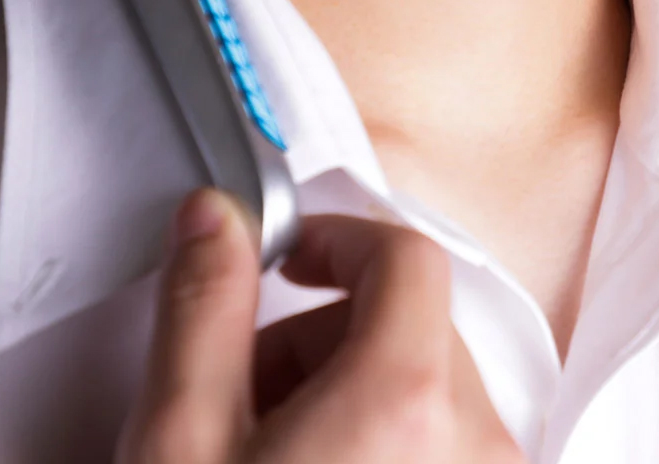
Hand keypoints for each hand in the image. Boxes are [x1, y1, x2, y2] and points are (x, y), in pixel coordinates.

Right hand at [116, 189, 522, 463]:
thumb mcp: (182, 441)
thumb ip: (203, 310)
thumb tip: (215, 217)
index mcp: (406, 403)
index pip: (407, 255)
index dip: (341, 240)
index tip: (289, 259)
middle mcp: (475, 443)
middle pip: (416, 320)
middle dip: (326, 331)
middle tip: (248, 384)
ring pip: (432, 384)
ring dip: (353, 389)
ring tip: (276, 445)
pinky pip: (450, 439)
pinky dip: (390, 436)